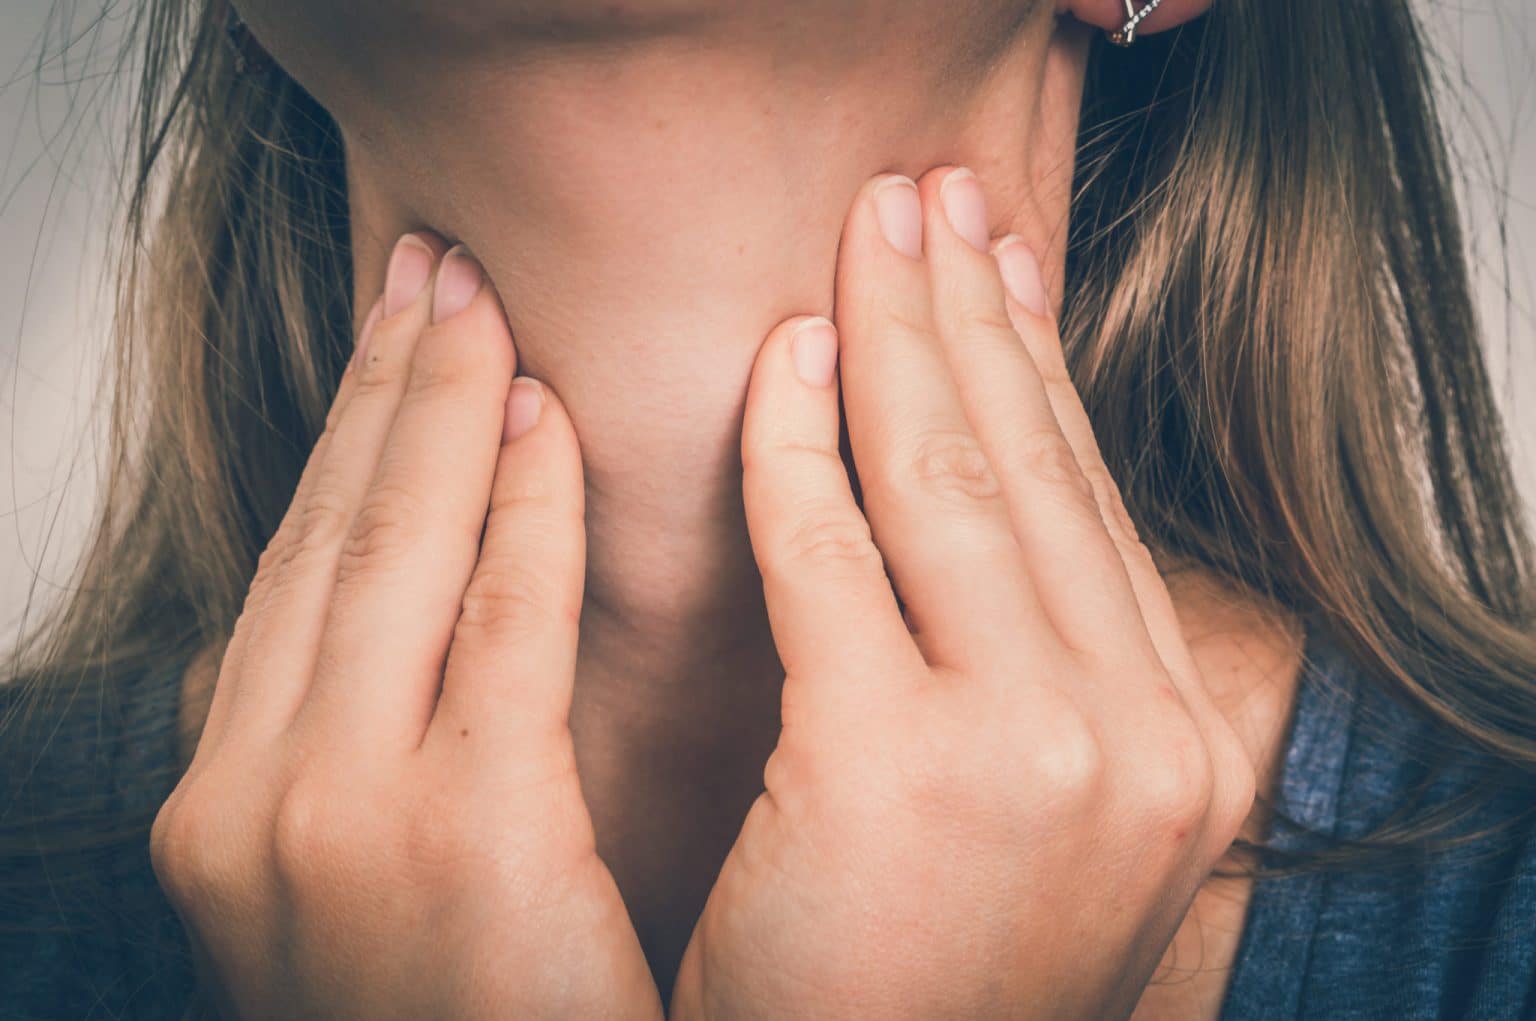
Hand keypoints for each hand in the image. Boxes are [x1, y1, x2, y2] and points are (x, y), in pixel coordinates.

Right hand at [150, 234, 661, 1020]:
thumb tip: (413, 615)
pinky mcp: (461, 842)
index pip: (297, 575)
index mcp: (227, 803)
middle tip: (430, 273)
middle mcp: (250, 797)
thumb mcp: (360, 878)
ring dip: (440, 412)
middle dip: (382, 391)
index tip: (392, 342)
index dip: (344, 441)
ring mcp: (336, 820)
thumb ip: (368, 744)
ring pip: (395, 556)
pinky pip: (500, 630)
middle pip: (329, 540)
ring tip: (477, 305)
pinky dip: (521, 512)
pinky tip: (546, 422)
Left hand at [670, 167, 1256, 1018]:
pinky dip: (795, 439)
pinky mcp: (893, 762)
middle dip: (976, 311)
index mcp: (1179, 752)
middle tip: (930, 199)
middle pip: (1037, 467)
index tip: (1002, 270)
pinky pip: (829, 547)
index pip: (1093, 511)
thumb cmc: (927, 987)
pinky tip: (782, 358)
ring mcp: (1033, 751)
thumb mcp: (1043, 826)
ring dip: (901, 332)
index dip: (1043, 373)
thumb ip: (1045, 678)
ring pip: (951, 478)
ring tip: (868, 232)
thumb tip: (1002, 517)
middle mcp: (1140, 739)